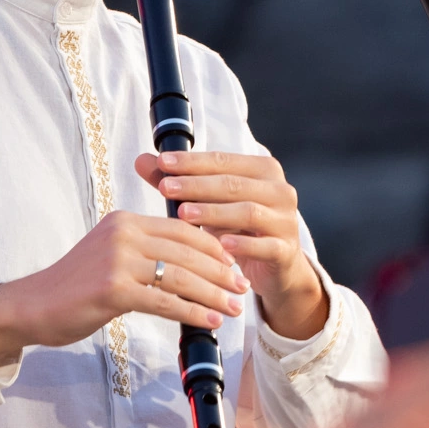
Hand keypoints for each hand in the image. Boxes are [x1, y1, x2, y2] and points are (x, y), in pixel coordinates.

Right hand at [0, 210, 250, 361]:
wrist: (32, 307)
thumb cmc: (76, 287)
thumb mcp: (112, 256)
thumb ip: (146, 252)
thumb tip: (189, 265)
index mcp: (126, 221)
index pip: (183, 229)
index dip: (214, 247)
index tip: (234, 265)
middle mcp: (123, 233)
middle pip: (188, 250)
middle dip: (221, 271)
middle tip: (241, 288)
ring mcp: (118, 260)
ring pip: (181, 276)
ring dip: (212, 294)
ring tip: (232, 308)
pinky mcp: (113, 289)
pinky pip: (164, 301)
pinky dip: (191, 312)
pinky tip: (209, 321)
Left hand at [139, 150, 329, 340]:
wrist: (276, 267)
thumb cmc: (239, 229)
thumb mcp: (210, 204)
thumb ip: (180, 182)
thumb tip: (142, 160)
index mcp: (263, 171)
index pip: (224, 160)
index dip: (192, 161)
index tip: (161, 162)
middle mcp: (280, 191)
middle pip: (234, 184)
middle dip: (197, 185)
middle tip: (165, 187)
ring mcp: (286, 221)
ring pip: (248, 212)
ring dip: (214, 212)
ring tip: (184, 214)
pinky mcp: (286, 251)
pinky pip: (265, 246)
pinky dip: (243, 245)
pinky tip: (221, 245)